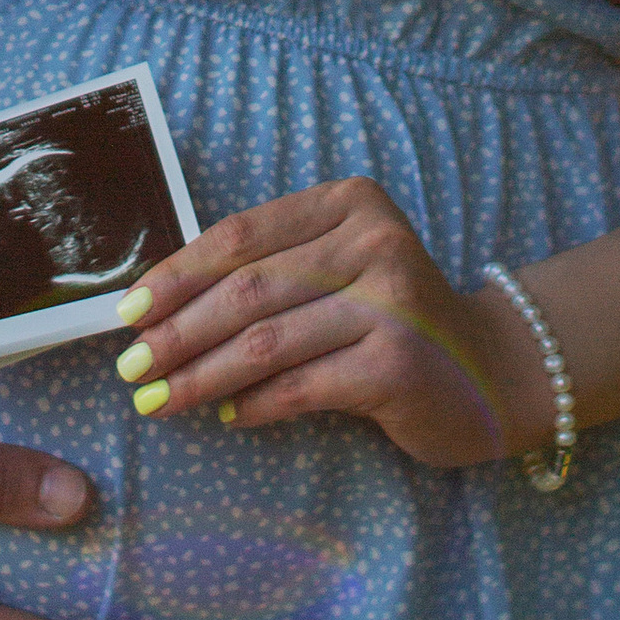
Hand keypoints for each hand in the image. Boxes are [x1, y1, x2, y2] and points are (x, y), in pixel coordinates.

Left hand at [111, 178, 551, 472]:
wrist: (491, 372)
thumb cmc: (392, 320)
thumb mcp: (338, 272)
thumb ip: (270, 274)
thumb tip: (159, 310)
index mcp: (351, 203)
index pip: (242, 235)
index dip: (177, 272)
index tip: (128, 310)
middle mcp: (375, 242)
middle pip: (247, 289)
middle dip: (177, 331)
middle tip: (132, 365)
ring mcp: (391, 304)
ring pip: (265, 341)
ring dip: (199, 375)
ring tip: (158, 399)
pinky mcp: (397, 365)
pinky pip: (299, 386)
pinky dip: (252, 405)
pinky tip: (225, 416)